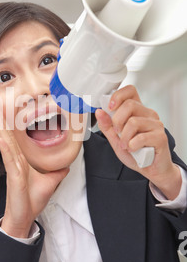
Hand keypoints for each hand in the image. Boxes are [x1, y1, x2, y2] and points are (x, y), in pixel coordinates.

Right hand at [0, 109, 68, 237]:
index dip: (11, 125)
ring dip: (0, 129)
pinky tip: (0, 138)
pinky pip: (8, 159)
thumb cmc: (32, 201)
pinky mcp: (12, 176)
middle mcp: (15, 162)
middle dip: (2, 121)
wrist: (24, 218)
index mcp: (21, 161)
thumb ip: (56, 173)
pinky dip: (5, 148)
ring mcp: (12, 168)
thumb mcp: (50, 183)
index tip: (6, 110)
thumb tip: (66, 166)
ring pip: (6, 144)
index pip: (16, 139)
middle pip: (8, 138)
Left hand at [95, 85, 181, 199]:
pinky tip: (134, 150)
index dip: (118, 95)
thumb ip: (107, 126)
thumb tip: (99, 112)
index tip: (110, 107)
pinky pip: (141, 137)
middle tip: (117, 133)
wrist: (150, 170)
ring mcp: (156, 125)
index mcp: (138, 111)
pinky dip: (133, 146)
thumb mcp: (116, 139)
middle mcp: (148, 114)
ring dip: (124, 137)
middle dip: (117, 121)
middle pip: (129, 105)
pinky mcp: (160, 137)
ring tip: (126, 145)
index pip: (130, 91)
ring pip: (134, 122)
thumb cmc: (136, 153)